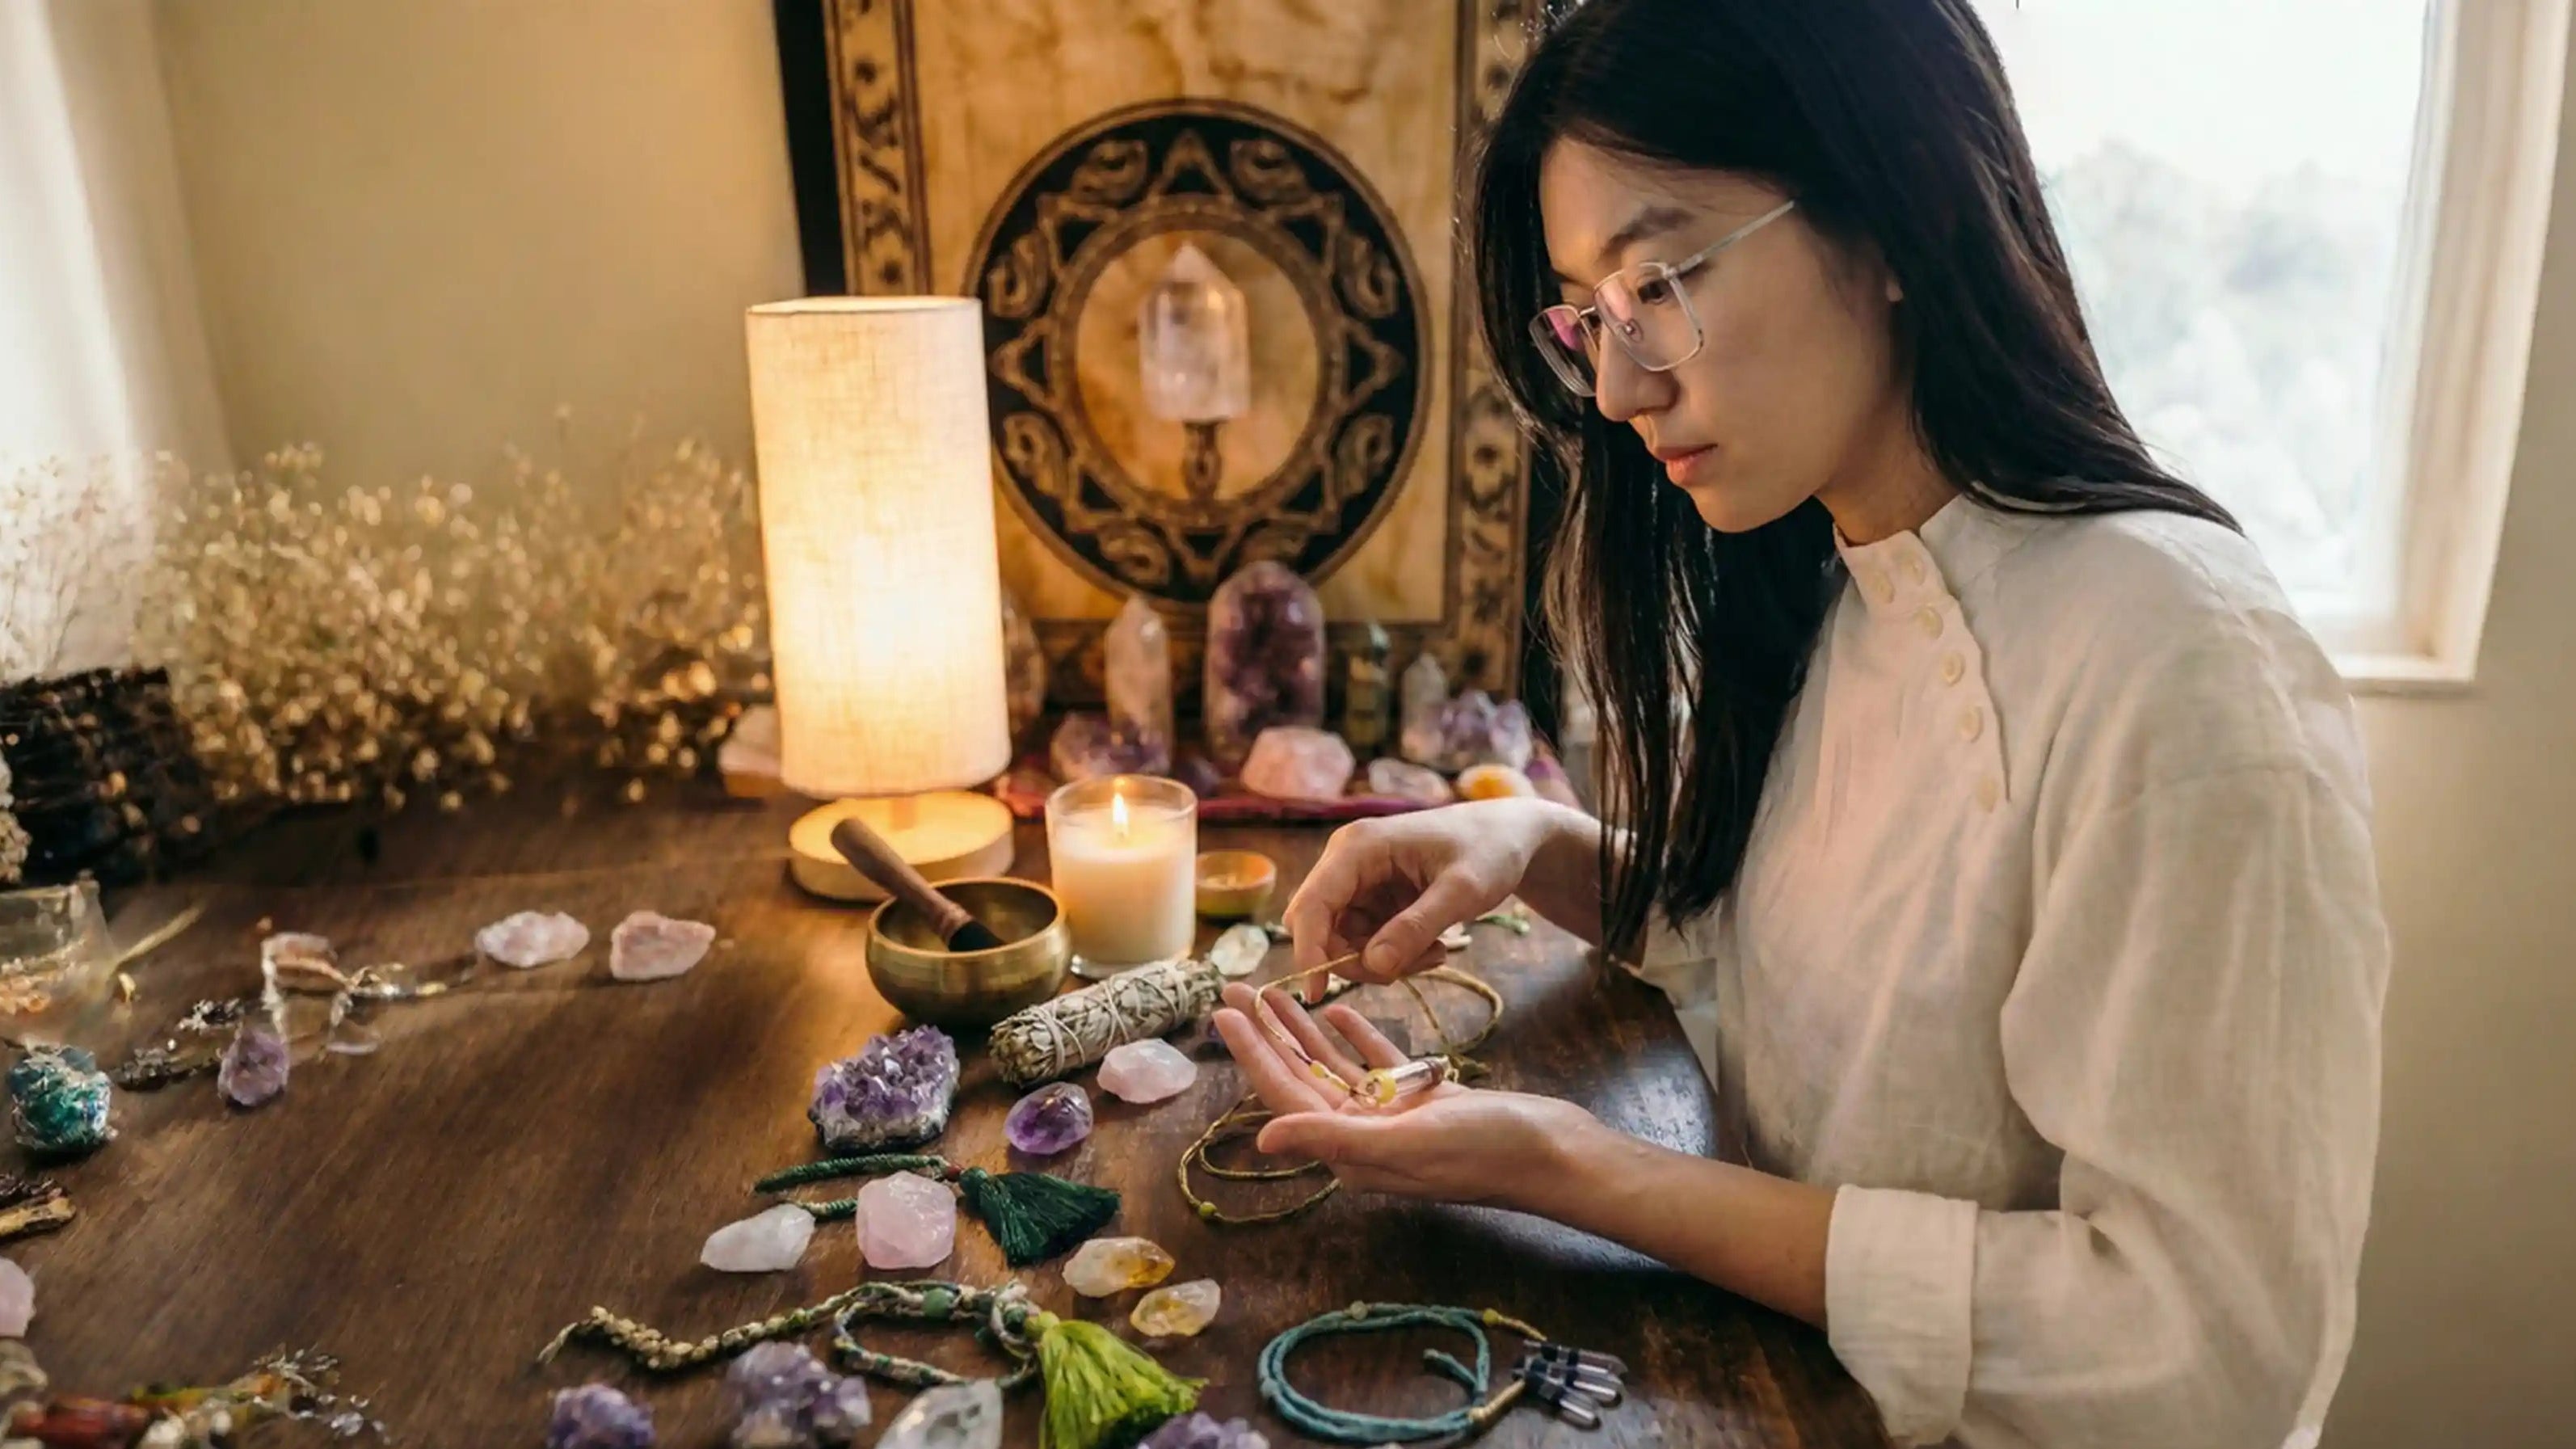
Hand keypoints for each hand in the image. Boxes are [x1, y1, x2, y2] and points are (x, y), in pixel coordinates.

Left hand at [1210, 981, 1602, 1208]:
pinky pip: (1379, 1064)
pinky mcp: (1424, 1101)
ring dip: (1306, 1029)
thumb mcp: (1406, 1141)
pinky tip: (1341, 1007)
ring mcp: (1395, 1118)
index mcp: (1352, 1150)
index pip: (1286, 1095)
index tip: (1223, 1013)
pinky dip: (1357, 1036)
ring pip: (1336, 1066)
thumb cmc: (1486, 1150)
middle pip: (1302, 1078)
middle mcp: (1365, 1136)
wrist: (1553, 1153)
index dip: (1253, 1053)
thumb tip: (1264, 1138)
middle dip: (1267, 1034)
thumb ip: (1333, 1138)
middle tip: (1235, 989)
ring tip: (1276, 991)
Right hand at [1285, 799, 1571, 999]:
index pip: (1311, 904)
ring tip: (1437, 952)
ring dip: (1384, 962)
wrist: (1509, 837)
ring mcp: (1358, 882)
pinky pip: (1365, 943)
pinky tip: (1434, 946)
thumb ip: (1417, 927)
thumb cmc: (1489, 851)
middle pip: (1321, 929)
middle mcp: (1347, 861)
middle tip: (1411, 968)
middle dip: (1358, 960)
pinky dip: (1394, 956)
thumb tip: (1373, 965)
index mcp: (1359, 847)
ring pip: (1344, 943)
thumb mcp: (1462, 891)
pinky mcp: (1372, 900)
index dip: (1308, 950)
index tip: (1317, 994)